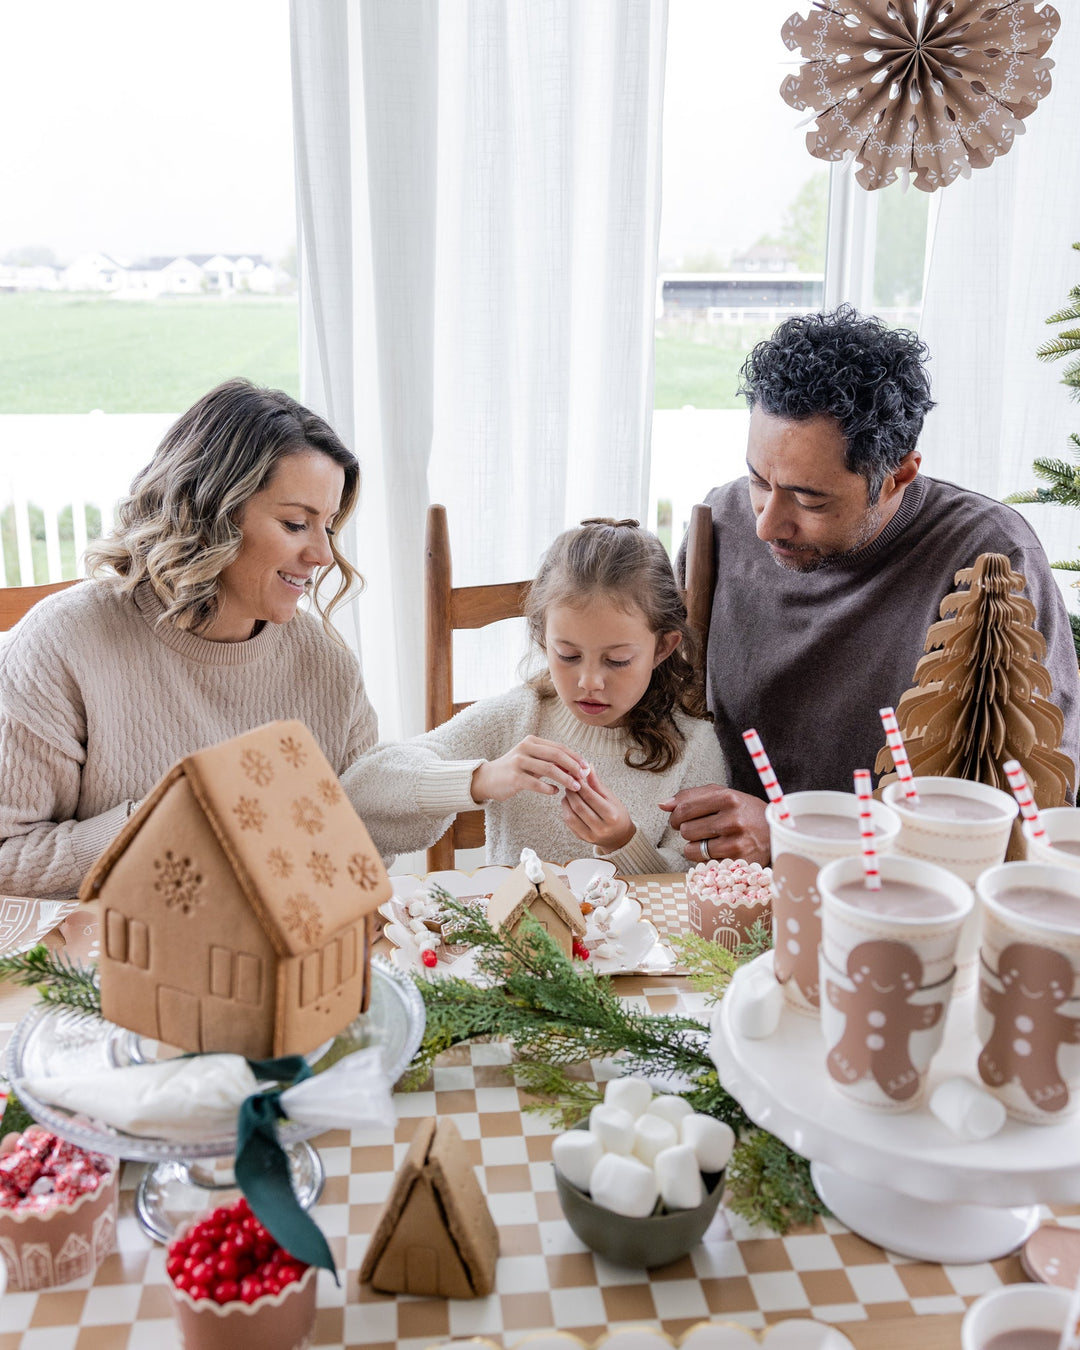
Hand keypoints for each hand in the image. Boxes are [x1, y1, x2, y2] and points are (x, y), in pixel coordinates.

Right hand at [471, 737, 588, 803]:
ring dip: (565, 779)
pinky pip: (536, 783)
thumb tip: (576, 767)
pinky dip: (548, 788)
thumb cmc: (515, 770)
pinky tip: (555, 792)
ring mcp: (519, 762)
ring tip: (575, 787)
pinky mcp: (514, 777)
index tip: (587, 767)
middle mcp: (525, 748)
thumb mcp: (532, 760)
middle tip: (584, 777)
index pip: (559, 747)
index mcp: (532, 741)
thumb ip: (550, 761)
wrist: (488, 779)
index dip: (575, 757)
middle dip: (573, 766)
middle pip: (556, 755)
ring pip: (548, 769)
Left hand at [560, 765, 634, 852]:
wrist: (620, 836)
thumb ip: (597, 784)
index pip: (590, 796)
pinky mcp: (582, 838)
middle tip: (569, 782)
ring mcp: (590, 835)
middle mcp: (601, 827)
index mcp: (611, 815)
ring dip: (566, 801)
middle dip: (571, 792)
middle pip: (579, 806)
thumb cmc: (617, 814)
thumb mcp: (611, 797)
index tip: (575, 775)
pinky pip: (569, 823)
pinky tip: (569, 803)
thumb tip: (588, 767)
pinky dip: (566, 810)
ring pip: (571, 815)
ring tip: (569, 793)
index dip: (580, 784)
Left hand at [658, 785, 769, 866]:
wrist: (775, 833)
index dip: (675, 815)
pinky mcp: (737, 864)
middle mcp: (732, 820)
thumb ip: (691, 796)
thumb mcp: (723, 795)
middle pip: (685, 830)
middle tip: (700, 830)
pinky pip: (702, 864)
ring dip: (694, 847)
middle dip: (687, 830)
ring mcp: (735, 843)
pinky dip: (704, 860)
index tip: (679, 818)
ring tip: (709, 841)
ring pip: (690, 849)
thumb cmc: (744, 812)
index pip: (684, 808)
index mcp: (728, 798)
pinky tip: (718, 852)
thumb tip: (662, 804)